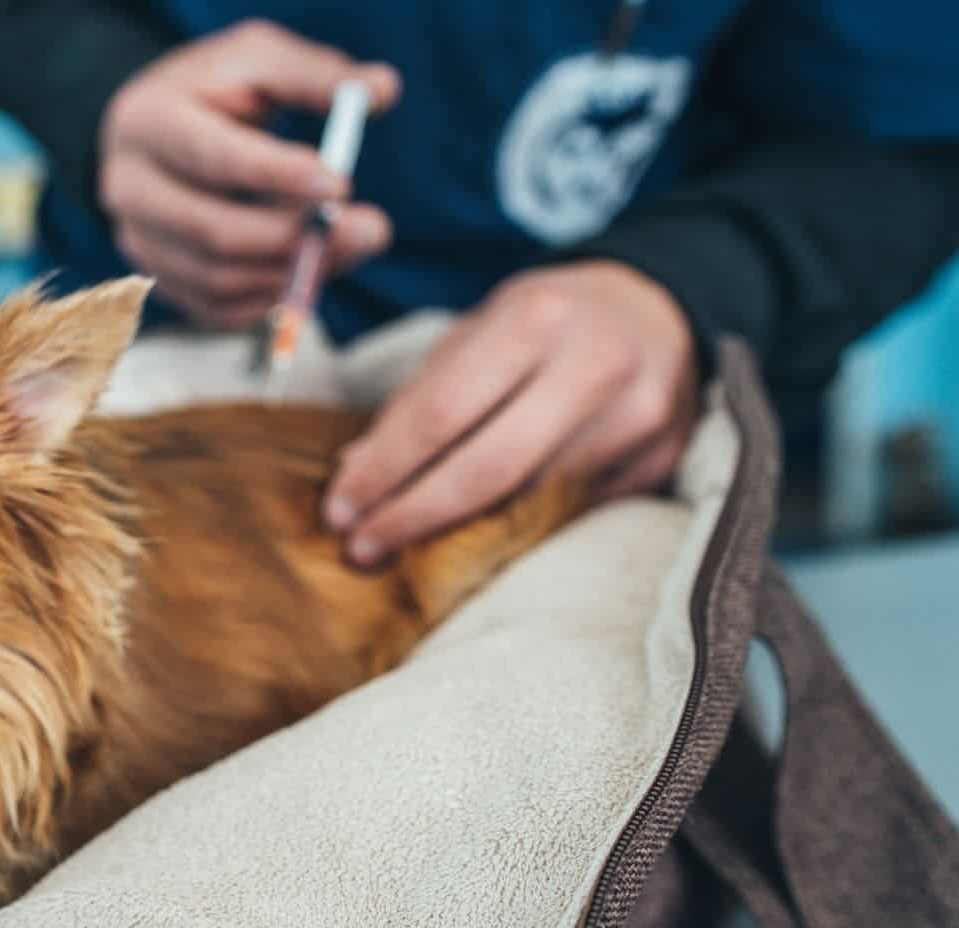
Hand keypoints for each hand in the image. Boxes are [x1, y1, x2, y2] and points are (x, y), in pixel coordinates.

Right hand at [98, 19, 399, 327]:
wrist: (161, 130)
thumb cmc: (216, 89)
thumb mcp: (259, 59)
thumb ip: (316, 74)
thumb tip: (382, 90)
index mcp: (146, 121)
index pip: (212, 157)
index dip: (277, 176)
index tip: (341, 184)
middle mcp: (128, 189)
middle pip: (212, 230)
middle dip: (296, 236)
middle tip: (372, 229)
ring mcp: (138, 241)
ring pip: (219, 279)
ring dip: (292, 271)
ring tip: (349, 244)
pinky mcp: (158, 279)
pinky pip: (218, 310)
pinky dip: (271, 298)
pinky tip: (309, 267)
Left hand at [324, 261, 699, 565]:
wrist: (656, 309)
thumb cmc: (545, 323)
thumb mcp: (478, 331)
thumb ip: (418, 397)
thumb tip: (354, 469)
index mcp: (536, 317)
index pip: (442, 411)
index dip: (384, 468)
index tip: (339, 508)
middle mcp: (594, 365)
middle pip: (488, 469)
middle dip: (412, 516)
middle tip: (361, 546)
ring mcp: (637, 417)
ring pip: (530, 500)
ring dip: (457, 531)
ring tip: (402, 541)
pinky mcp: (659, 459)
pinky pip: (570, 511)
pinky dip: (513, 526)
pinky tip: (475, 534)